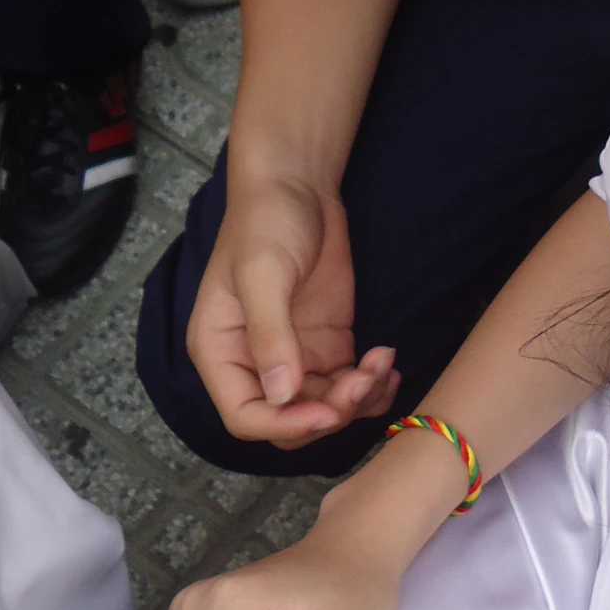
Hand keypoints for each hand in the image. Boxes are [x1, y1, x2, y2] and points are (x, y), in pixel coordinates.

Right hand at [188, 173, 398, 447]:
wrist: (298, 185)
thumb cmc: (265, 221)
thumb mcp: (263, 274)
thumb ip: (270, 335)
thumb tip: (281, 395)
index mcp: (221, 352)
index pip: (244, 416)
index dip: (285, 425)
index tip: (327, 412)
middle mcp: (254, 363)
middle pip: (289, 419)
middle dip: (329, 411)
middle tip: (363, 379)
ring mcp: (295, 356)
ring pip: (325, 407)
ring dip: (357, 399)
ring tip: (381, 364)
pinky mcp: (327, 344)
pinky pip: (348, 385)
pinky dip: (372, 386)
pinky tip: (388, 365)